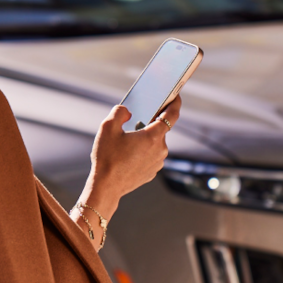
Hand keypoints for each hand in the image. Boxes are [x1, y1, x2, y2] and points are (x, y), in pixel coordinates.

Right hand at [78, 96, 181, 221]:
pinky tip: (127, 155)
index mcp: (153, 137)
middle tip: (133, 123)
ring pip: (154, 144)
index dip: (175, 103)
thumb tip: (128, 111)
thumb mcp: (107, 127)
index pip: (172, 115)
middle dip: (148, 124)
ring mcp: (157, 163)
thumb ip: (120, 112)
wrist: (106, 186)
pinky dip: (142, 152)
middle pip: (159, 130)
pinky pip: (150, 156)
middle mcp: (160, 150)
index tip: (176, 96)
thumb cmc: (107, 157)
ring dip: (144, 139)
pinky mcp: (152, 172)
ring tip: (126, 143)